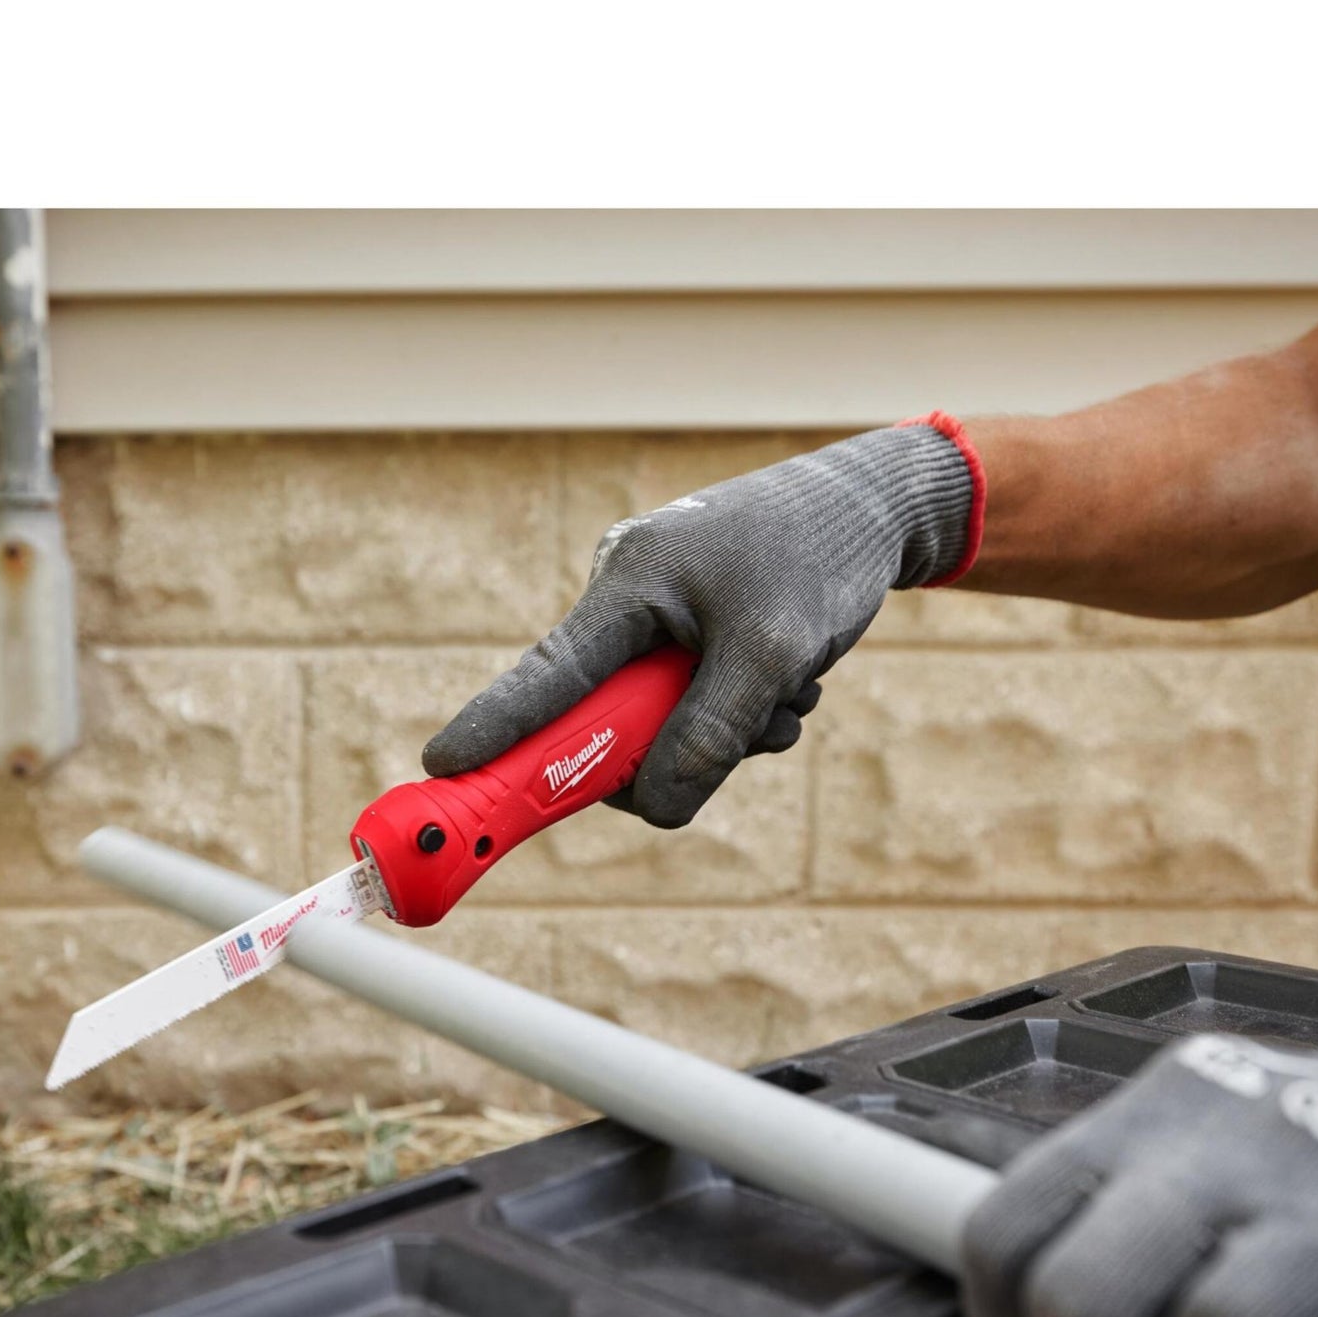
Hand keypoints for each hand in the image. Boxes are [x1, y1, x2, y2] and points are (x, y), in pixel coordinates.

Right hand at [422, 422, 977, 828]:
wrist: (873, 509)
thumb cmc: (820, 561)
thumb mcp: (773, 656)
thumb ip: (709, 736)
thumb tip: (653, 807)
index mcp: (629, 581)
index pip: (548, 671)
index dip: (496, 727)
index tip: (444, 767)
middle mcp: (627, 596)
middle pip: (609, 718)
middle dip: (675, 743)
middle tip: (750, 732)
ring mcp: (654, 617)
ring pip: (661, 724)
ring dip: (726, 731)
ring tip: (791, 691)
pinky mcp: (685, 632)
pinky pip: (691, 707)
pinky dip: (741, 713)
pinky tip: (790, 685)